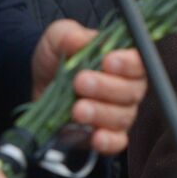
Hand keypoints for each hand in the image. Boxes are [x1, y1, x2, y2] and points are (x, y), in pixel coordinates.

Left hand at [32, 19, 147, 154]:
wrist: (37, 85)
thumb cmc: (57, 58)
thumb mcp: (57, 39)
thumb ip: (68, 35)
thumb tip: (81, 39)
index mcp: (122, 60)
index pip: (139, 61)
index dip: (128, 63)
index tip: (108, 61)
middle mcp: (126, 87)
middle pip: (132, 90)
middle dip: (107, 87)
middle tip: (81, 82)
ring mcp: (118, 113)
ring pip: (123, 116)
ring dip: (100, 113)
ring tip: (77, 109)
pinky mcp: (107, 136)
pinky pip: (117, 142)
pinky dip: (108, 141)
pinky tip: (95, 137)